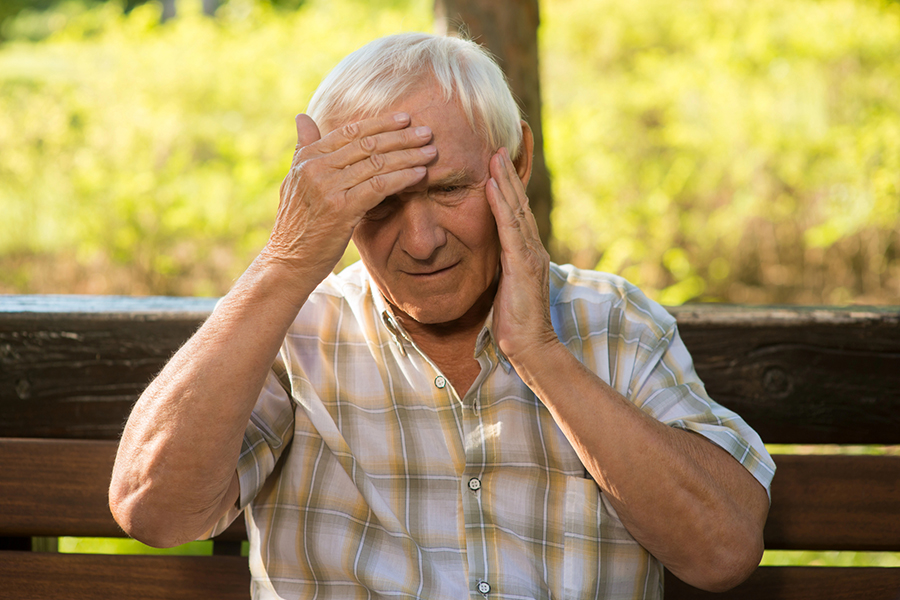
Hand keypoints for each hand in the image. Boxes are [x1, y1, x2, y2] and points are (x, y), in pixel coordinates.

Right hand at [263, 112, 435, 285]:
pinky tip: (420, 174)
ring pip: (377, 164)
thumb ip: (304, 148)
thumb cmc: (297, 224)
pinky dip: (402, 178)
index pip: (350, 132)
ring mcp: (328, 188)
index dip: (380, 124)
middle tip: (426, 132)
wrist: (288, 262)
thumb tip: (303, 116)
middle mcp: (316, 168)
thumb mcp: (294, 181)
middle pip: (367, 145)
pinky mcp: (342, 209)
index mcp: (307, 158)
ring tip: (430, 152)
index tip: (404, 119)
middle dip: (401, 137)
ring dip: (408, 156)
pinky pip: (379, 186)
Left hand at [485, 147, 556, 364]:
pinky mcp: (522, 264)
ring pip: (516, 208)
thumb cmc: (515, 322)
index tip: (502, 158)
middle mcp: (532, 247)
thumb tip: (491, 255)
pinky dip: (501, 203)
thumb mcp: (505, 287)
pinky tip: (491, 184)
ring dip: (504, 179)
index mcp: (527, 251)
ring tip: (494, 153)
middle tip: (501, 142)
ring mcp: (530, 254)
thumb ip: (502, 267)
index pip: (518, 210)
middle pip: (520, 201)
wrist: (530, 346)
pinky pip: (509, 227)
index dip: (511, 183)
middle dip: (510, 170)